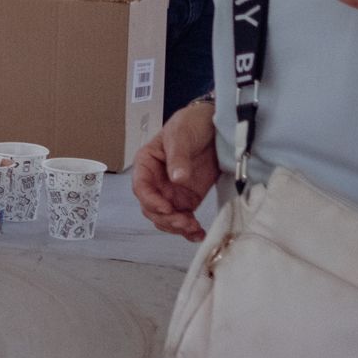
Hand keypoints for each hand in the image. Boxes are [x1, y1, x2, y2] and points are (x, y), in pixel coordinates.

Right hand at [132, 99, 220, 241]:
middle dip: (166, 219)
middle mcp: (156, 182)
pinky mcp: (189, 199)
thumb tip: (177, 179)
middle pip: (151, 208)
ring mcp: (172, 192)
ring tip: (194, 228)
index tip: (167, 208)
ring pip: (166, 218)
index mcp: (146, 164)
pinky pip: (184, 219)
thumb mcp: (181, 134)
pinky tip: (198, 234)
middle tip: (185, 222)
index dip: (151, 201)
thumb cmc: (191, 123)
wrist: (216, 124)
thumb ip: (178, 157)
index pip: (141, 187)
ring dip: (177, 227)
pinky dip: (189, 230)